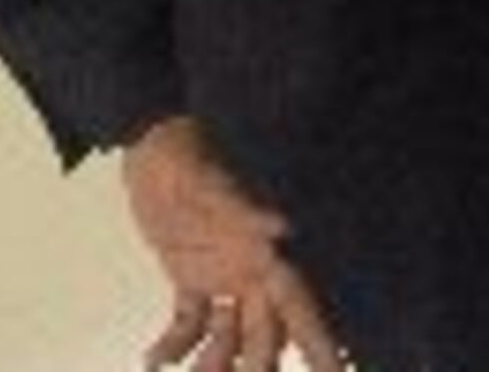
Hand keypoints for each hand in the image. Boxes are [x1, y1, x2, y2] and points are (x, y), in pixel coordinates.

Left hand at [122, 118, 344, 371]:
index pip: (299, 303)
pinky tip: (153, 360)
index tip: (336, 370)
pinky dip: (175, 343)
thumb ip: (244, 206)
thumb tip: (282, 230)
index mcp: (266, 251)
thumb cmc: (186, 153)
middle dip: (264, 366)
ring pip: (228, 335)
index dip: (318, 339)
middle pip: (268, 331)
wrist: (152, 141)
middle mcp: (253, 269)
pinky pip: (191, 320)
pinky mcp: (191, 277)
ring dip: (212, 361)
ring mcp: (223, 276)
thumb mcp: (207, 178)